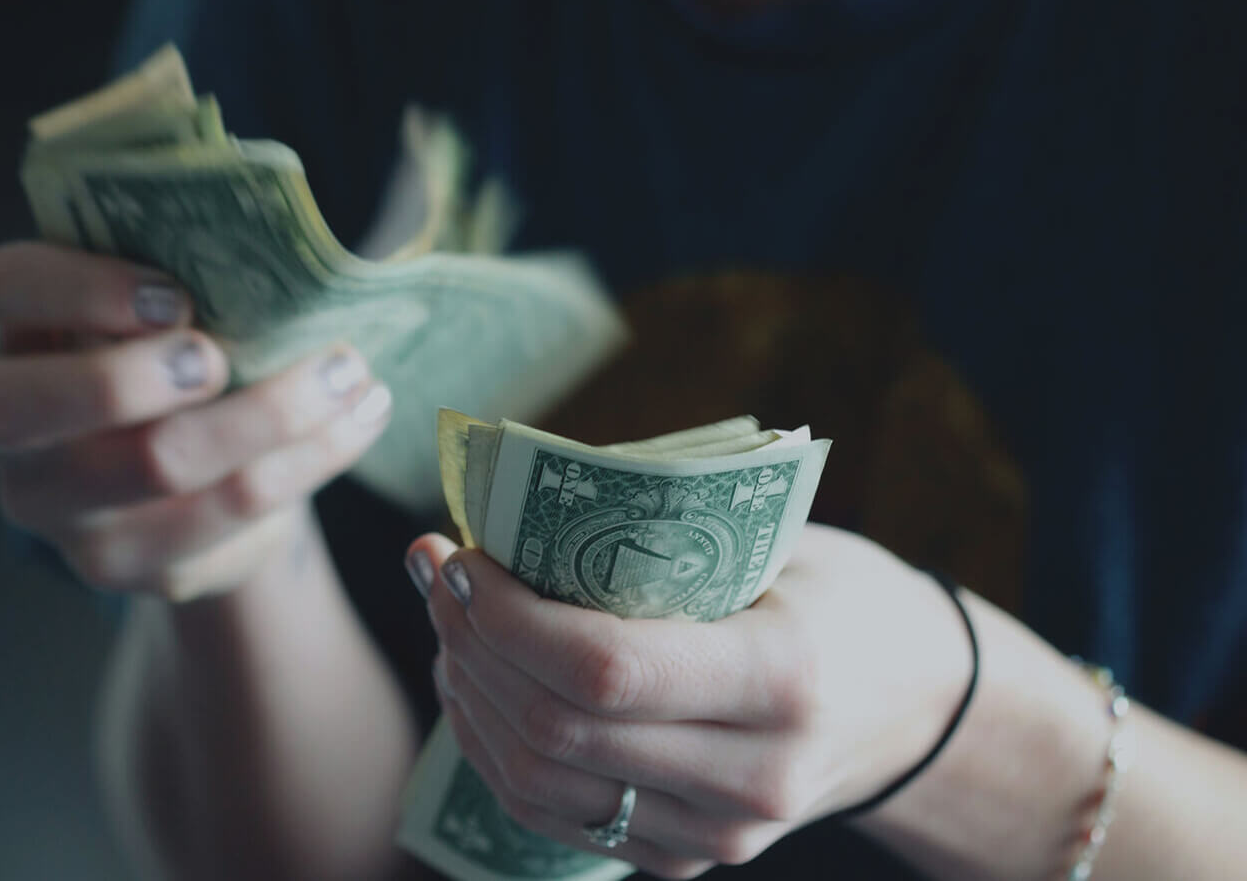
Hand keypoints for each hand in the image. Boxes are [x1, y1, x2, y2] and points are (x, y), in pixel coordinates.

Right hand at [0, 241, 391, 599]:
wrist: (189, 470)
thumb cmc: (170, 348)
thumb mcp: (157, 299)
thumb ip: (181, 265)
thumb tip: (278, 246)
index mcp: (6, 329)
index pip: (5, 291)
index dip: (81, 289)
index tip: (176, 295)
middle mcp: (2, 424)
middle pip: (33, 407)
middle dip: (137, 376)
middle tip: (224, 357)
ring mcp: (55, 507)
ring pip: (156, 465)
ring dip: (270, 414)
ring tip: (349, 373)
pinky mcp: (124, 564)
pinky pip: (226, 516)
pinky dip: (308, 461)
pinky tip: (357, 419)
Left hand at [411, 524, 972, 878]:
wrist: (918, 707)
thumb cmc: (842, 597)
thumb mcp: (778, 544)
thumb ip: (661, 537)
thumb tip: (511, 508)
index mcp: (783, 679)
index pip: (604, 668)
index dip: (506, 616)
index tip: (460, 556)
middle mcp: (752, 777)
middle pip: (556, 730)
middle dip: (470, 645)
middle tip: (436, 574)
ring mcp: (719, 835)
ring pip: (538, 785)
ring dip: (469, 698)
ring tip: (449, 625)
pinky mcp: (687, 860)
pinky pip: (555, 817)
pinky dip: (496, 750)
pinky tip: (478, 686)